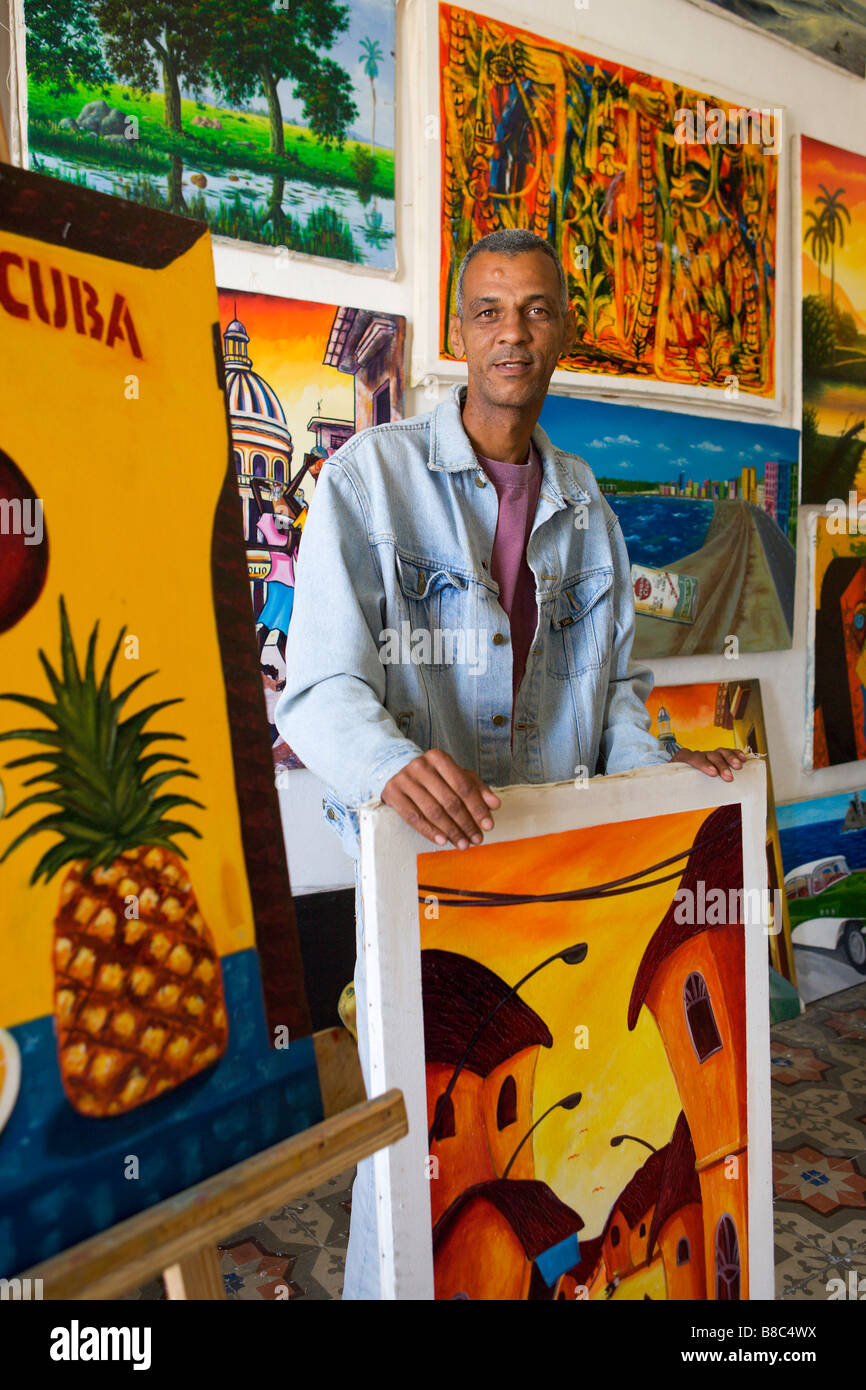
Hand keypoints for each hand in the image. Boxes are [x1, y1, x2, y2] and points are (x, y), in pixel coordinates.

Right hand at [381, 749, 500, 848]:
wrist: (396, 770)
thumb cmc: (434, 777)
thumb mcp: (456, 777)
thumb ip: (477, 789)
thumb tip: (495, 805)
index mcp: (439, 758)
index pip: (463, 785)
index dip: (477, 807)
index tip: (488, 825)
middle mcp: (420, 766)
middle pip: (449, 800)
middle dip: (466, 823)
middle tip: (476, 839)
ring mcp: (404, 779)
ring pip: (432, 811)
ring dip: (450, 831)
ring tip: (462, 844)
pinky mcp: (392, 793)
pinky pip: (413, 817)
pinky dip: (429, 831)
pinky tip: (442, 841)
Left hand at [670, 746, 746, 781]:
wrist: (679, 770)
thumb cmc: (677, 779)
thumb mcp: (674, 782)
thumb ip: (675, 787)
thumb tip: (672, 803)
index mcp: (684, 758)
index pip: (693, 757)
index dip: (703, 764)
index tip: (713, 773)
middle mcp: (698, 754)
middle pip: (710, 755)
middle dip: (720, 765)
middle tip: (728, 777)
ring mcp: (709, 754)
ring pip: (720, 751)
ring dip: (730, 758)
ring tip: (738, 767)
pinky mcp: (718, 755)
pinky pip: (728, 751)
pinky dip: (736, 754)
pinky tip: (743, 759)